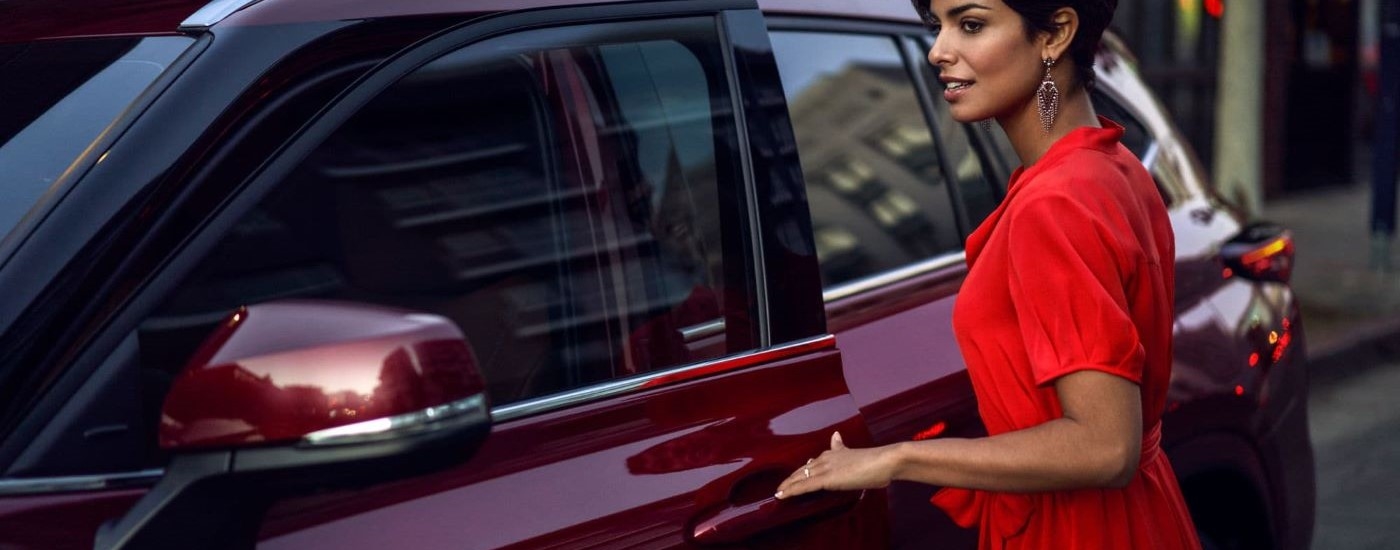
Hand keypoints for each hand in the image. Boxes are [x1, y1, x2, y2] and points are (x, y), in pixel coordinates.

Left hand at [774, 432, 896, 498]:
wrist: (885, 461)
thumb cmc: (877, 462)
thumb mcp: (858, 455)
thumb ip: (845, 449)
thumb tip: (835, 436)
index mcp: (835, 452)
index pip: (814, 462)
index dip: (803, 470)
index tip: (796, 474)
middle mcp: (827, 458)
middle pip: (803, 469)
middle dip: (792, 478)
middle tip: (781, 486)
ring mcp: (826, 468)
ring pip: (801, 477)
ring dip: (788, 485)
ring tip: (778, 492)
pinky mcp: (827, 479)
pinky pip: (804, 486)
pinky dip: (791, 490)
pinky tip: (782, 494)